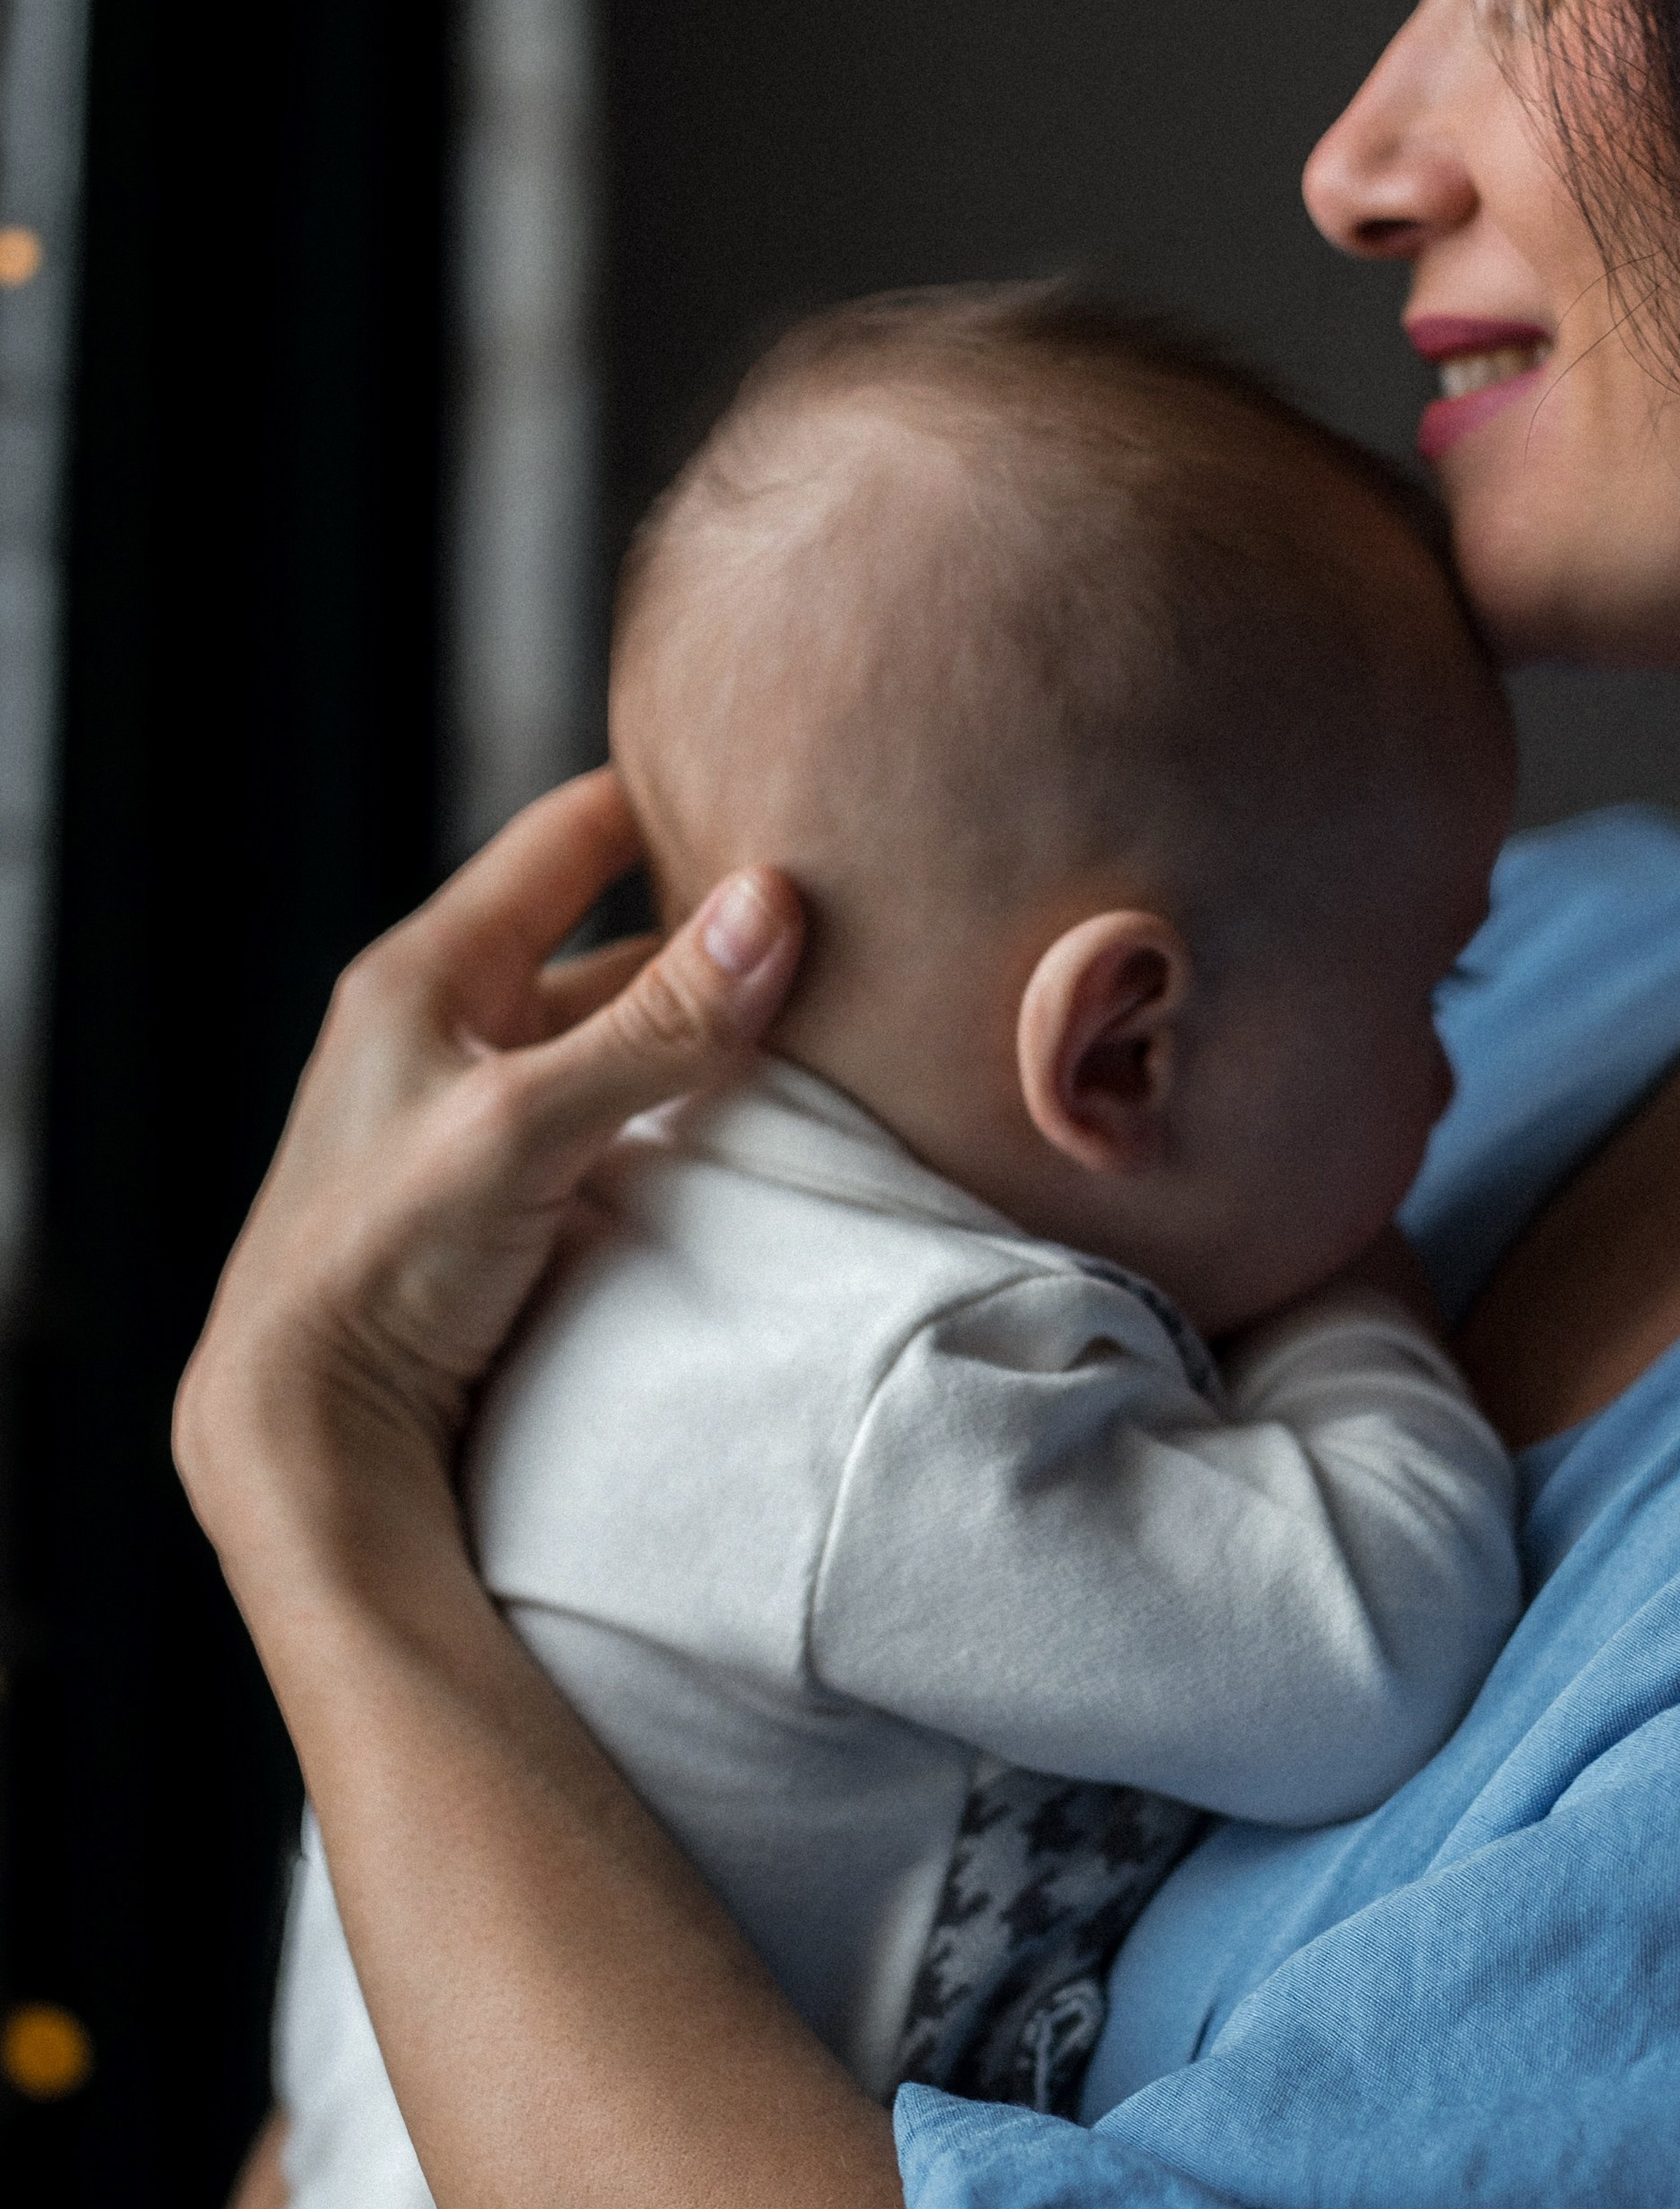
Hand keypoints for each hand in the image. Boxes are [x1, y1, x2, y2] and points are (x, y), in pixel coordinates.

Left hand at [172, 770, 801, 1587]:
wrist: (310, 1427)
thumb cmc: (381, 1261)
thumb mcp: (526, 1123)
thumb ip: (653, 1023)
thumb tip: (774, 904)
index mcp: (426, 972)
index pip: (569, 835)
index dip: (666, 798)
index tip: (773, 782)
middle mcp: (450, 1023)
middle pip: (611, 941)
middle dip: (714, 931)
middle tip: (840, 915)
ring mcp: (477, 1106)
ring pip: (620, 1035)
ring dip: (705, 1030)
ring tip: (827, 1015)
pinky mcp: (503, 1185)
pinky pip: (616, 1112)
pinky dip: (683, 1104)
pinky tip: (756, 1118)